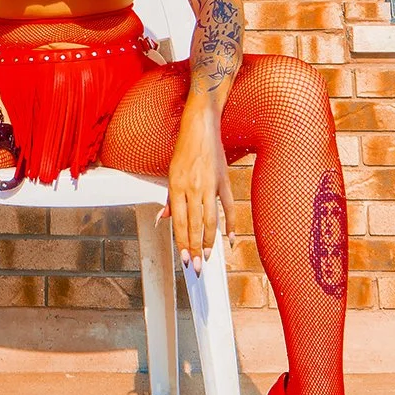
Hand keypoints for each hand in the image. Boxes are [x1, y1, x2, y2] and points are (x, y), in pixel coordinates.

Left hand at [167, 122, 227, 269]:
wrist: (201, 127)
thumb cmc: (184, 150)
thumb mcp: (171, 173)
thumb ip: (169, 198)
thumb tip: (163, 219)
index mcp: (177, 186)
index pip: (179, 222)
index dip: (182, 243)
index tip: (185, 259)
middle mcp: (193, 188)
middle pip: (194, 225)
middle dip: (195, 249)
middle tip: (198, 267)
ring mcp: (210, 185)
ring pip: (210, 219)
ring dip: (209, 241)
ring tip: (209, 257)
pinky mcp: (224, 181)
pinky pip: (229, 206)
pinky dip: (230, 224)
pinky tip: (229, 239)